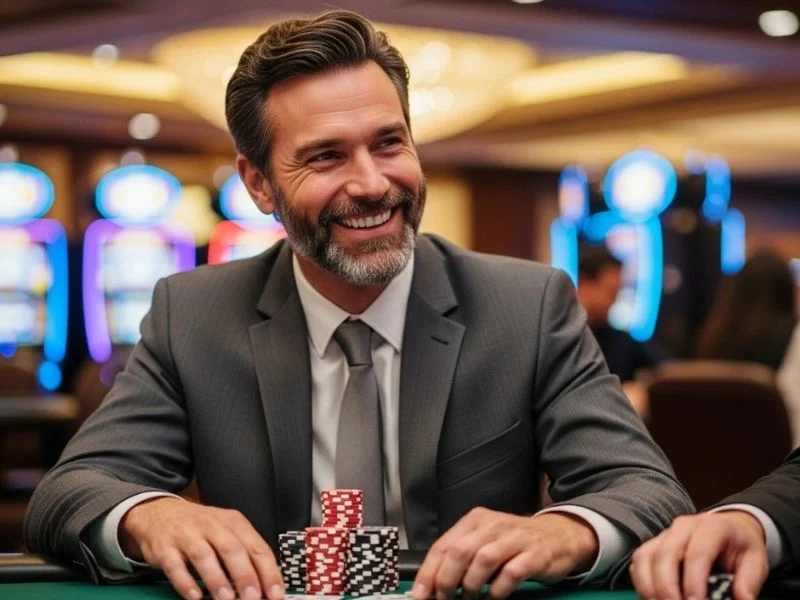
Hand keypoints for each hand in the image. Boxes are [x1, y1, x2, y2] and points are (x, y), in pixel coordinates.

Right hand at [119, 497, 283, 599]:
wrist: (160, 513)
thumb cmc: (200, 528)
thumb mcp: (226, 532)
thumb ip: (244, 555)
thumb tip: (264, 585)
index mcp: (234, 523)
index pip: (257, 547)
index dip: (268, 572)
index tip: (275, 593)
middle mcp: (212, 525)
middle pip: (232, 549)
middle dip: (244, 575)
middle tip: (252, 597)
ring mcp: (187, 534)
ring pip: (204, 555)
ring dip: (216, 579)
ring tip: (226, 599)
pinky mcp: (165, 546)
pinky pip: (174, 565)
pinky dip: (185, 582)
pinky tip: (194, 596)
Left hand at [411, 508, 597, 599]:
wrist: (559, 536)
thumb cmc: (515, 543)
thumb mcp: (485, 541)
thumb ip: (461, 556)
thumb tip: (432, 583)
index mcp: (475, 520)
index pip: (444, 545)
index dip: (429, 572)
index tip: (421, 594)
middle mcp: (493, 525)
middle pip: (460, 551)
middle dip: (446, 580)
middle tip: (444, 599)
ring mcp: (515, 538)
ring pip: (483, 559)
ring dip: (471, 585)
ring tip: (469, 598)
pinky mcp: (534, 554)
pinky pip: (511, 573)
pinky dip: (498, 589)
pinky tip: (494, 595)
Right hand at [630, 512, 768, 599]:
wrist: (729, 528)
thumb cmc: (739, 546)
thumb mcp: (755, 562)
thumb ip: (748, 583)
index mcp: (712, 527)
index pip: (697, 553)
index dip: (693, 580)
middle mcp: (684, 526)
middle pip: (666, 554)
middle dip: (667, 587)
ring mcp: (665, 534)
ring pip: (646, 556)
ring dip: (649, 586)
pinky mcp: (654, 544)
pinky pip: (639, 561)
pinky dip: (641, 582)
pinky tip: (653, 597)